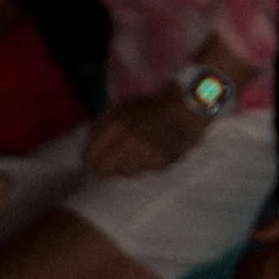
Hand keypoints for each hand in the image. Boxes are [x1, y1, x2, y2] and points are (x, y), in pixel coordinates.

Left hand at [82, 87, 208, 178]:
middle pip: (103, 171)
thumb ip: (101, 126)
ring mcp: (147, 155)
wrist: (190, 106)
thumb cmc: (153, 104)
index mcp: (117, 125)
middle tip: (112, 158)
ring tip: (135, 153)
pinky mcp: (162, 164)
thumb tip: (88, 149)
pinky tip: (151, 152)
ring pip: (123, 174)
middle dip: (105, 165)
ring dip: (125, 166)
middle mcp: (130, 143)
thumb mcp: (121, 107)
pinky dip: (144, 165)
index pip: (89, 157)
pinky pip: (143, 171)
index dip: (91, 157)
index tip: (95, 155)